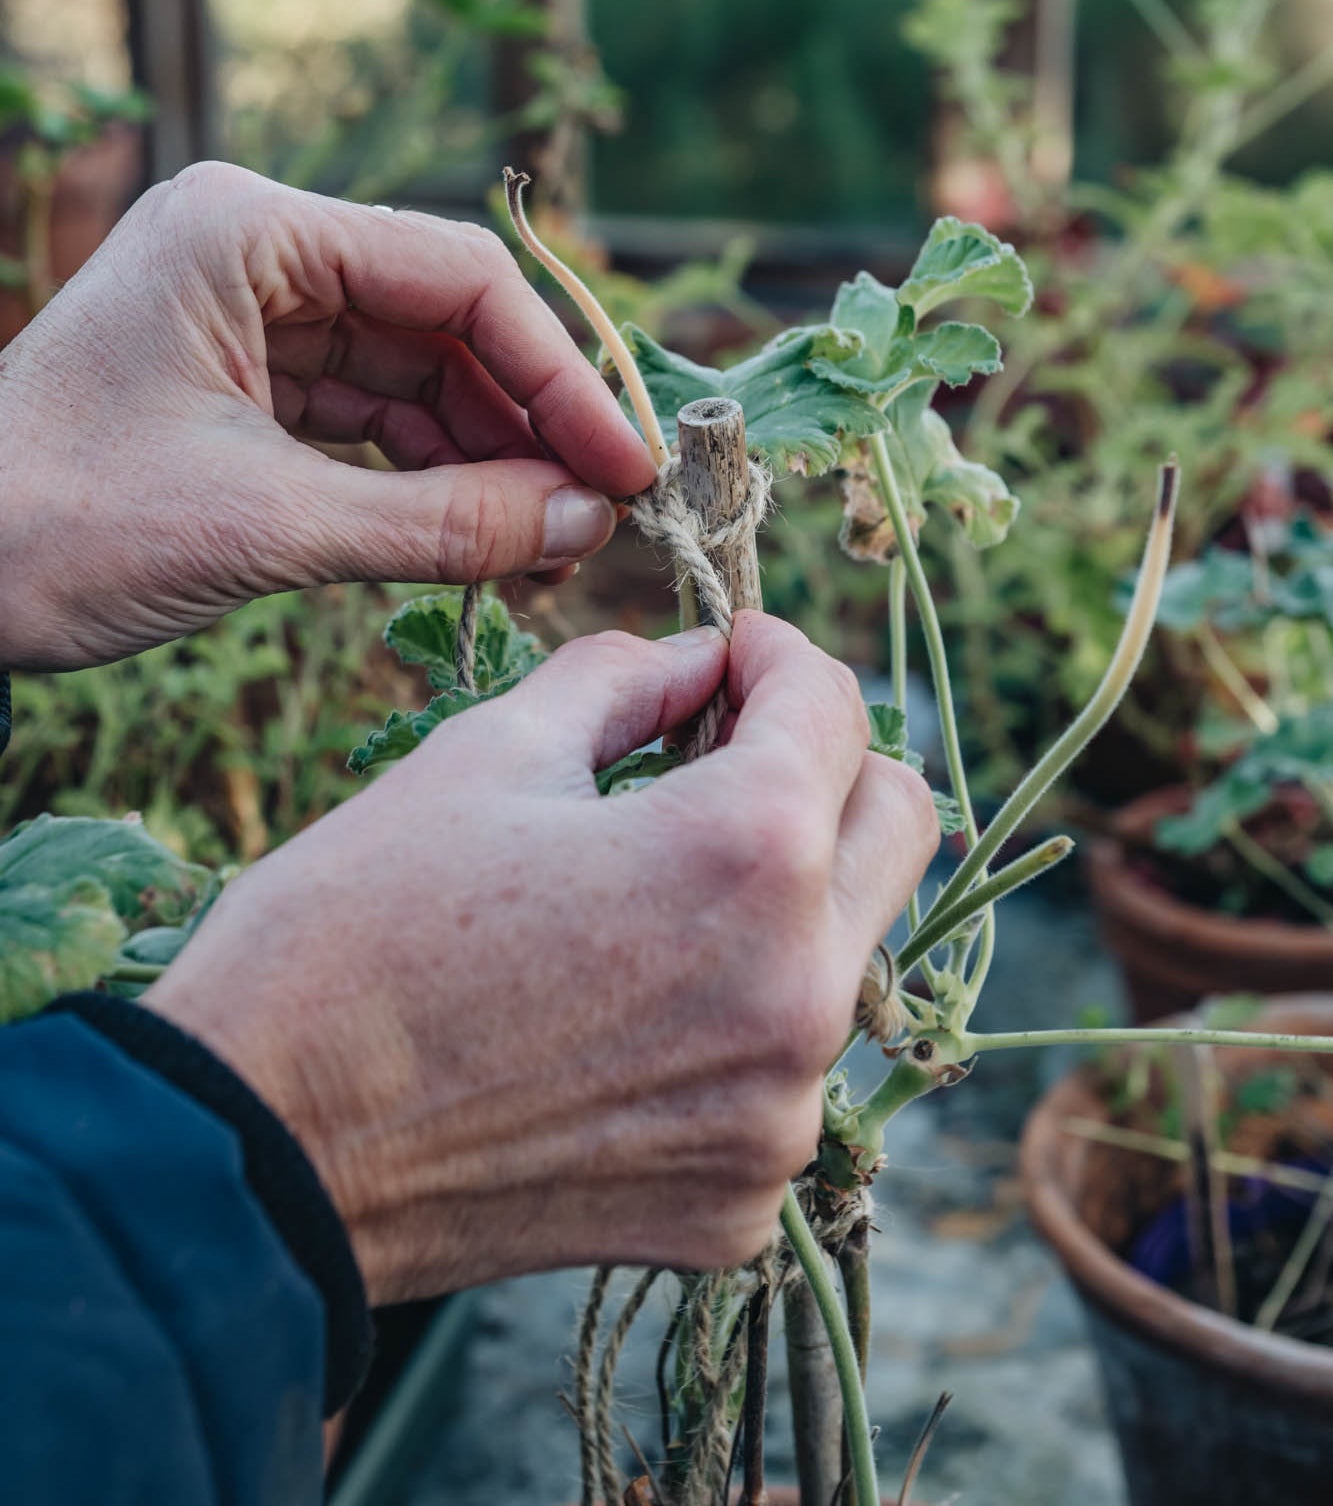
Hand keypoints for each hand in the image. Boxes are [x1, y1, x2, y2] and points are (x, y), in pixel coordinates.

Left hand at [0, 162, 654, 669]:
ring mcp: (253, 317)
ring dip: (490, 463)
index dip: (559, 374)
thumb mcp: (265, 526)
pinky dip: (430, 482)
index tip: (625, 464)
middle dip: (530, 425)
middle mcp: (260, 252)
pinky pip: (372, 423)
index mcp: (250, 229)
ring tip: (551, 551)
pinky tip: (487, 540)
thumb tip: (584, 524)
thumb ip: (440, 523)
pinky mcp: (248, 383)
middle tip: (603, 518)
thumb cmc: (54, 527)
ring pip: (418, 378)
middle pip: (447, 324)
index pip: (455, 279)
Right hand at [146, 614, 937, 1302]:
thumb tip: (697, 660)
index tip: (727, 650)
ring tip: (660, 874)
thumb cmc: (354, 929)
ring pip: (850, 948)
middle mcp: (799, 990)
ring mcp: (779, 1113)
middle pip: (896, 822)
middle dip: (823, 760)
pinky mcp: (740, 1201)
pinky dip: (734, 1014)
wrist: (264, 1153)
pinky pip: (785, 1069)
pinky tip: (628, 1001)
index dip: (776, 653)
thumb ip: (625, 677)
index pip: (832, 707)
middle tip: (724, 745)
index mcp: (745, 853)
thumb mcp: (487, 752)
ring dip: (786, 887)